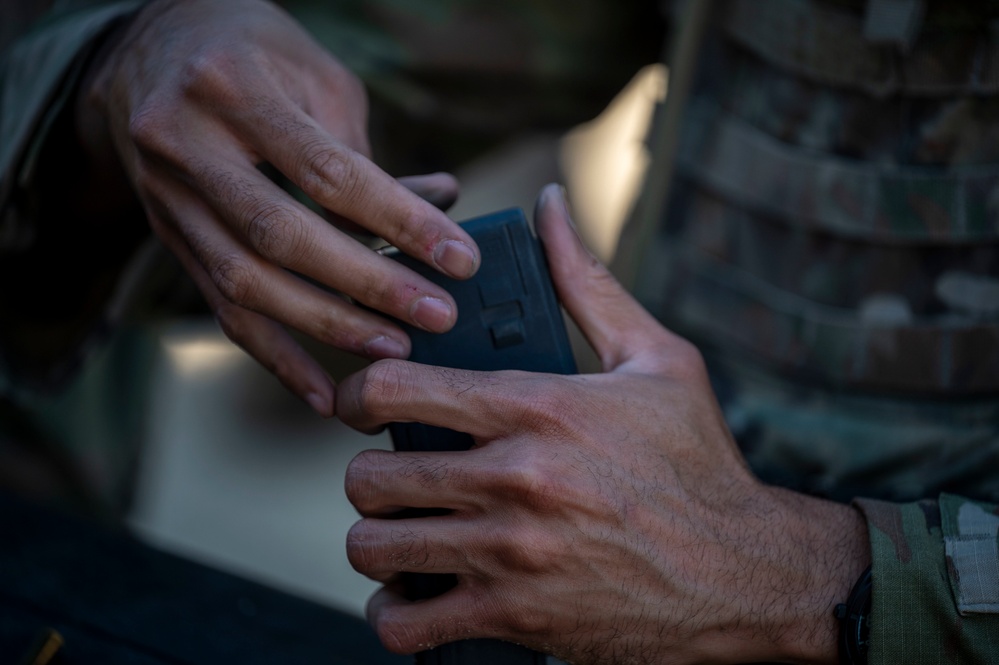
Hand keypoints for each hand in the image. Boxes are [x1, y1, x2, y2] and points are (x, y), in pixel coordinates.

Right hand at [76, 0, 479, 415]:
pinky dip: (276, 357)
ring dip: (326, 328)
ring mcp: (167, 198)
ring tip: (394, 351)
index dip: (399, 222)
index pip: (327, 172)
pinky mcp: (169, 239)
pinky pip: (221, 310)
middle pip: (281, 236)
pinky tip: (324, 394)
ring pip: (246, 284)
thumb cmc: (252, 53)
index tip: (460, 260)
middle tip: (436, 315)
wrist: (148, 53)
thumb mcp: (313, 75)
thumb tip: (439, 210)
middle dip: (367, 285)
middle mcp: (185, 144)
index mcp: (231, 87)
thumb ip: (365, 152)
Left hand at [336, 185, 869, 663]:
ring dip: (378, 539)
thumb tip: (547, 208)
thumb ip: (586, 282)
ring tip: (404, 530)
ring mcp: (510, 554)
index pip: (393, 390)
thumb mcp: (655, 358)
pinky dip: (398, 612)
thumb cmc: (697, 462)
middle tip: (393, 474)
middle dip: (370, 473)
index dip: (358, 395)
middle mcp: (515, 480)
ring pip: (375, 547)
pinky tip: (418, 591)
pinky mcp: (516, 617)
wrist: (744, 575)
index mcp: (538, 407)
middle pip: (369, 476)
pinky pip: (407, 625)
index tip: (364, 406)